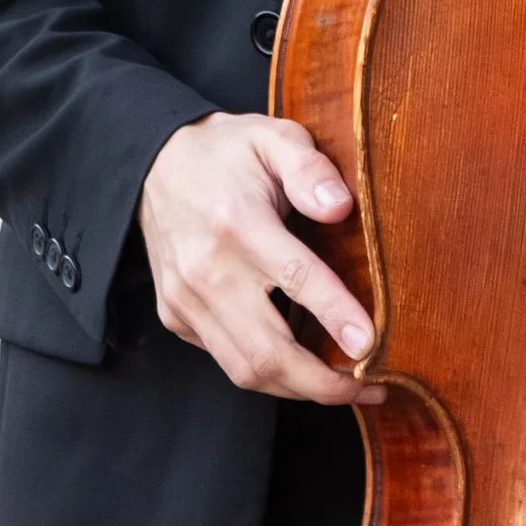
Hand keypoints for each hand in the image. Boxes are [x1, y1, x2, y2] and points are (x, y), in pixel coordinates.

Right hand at [138, 112, 375, 402]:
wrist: (154, 164)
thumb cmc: (228, 153)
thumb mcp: (273, 137)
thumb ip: (310, 169)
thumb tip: (341, 207)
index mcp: (237, 223)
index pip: (295, 279)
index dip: (336, 316)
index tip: (371, 345)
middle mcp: (206, 269)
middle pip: (268, 350)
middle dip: (322, 383)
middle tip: (369, 386)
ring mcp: (185, 300)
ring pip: (245, 369)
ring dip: (298, 388)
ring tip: (345, 386)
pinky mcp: (175, 316)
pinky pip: (226, 359)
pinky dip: (267, 370)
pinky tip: (301, 363)